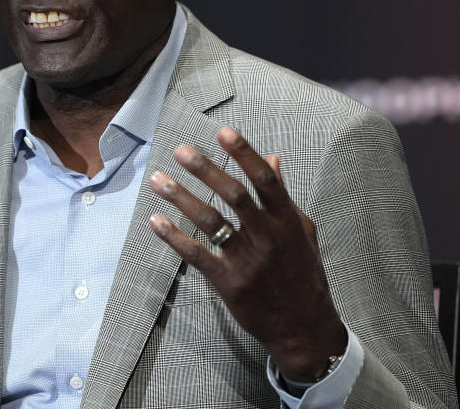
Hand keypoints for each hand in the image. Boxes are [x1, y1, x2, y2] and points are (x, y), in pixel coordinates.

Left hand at [148, 128, 345, 381]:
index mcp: (287, 222)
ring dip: (182, 198)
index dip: (244, 154)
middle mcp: (268, 238)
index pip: (266, 181)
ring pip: (212, 222)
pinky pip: (198, 255)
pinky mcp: (229, 283)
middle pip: (235, 196)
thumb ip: (284, 196)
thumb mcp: (302, 232)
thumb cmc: (302, 273)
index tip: (223, 132)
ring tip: (158, 179)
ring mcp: (248, 261)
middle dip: (207, 171)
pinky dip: (175, 237)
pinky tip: (155, 220)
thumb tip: (272, 158)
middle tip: (181, 151)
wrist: (304, 327)